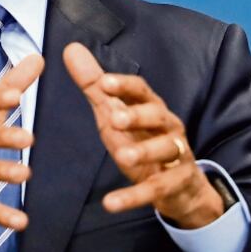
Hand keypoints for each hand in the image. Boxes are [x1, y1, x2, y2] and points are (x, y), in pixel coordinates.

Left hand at [63, 43, 224, 228]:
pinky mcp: (175, 184)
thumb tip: (70, 48)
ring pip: (164, 150)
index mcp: (152, 107)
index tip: (104, 83)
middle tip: (115, 118)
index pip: (141, 90)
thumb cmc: (142, 139)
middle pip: (158, 116)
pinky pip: (155, 190)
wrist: (180, 185)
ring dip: (144, 152)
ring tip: (123, 157)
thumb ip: (94, 86)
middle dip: (138, 115)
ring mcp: (175, 155)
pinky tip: (111, 203)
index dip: (124, 86)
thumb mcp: (116, 113)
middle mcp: (168, 127)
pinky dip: (133, 197)